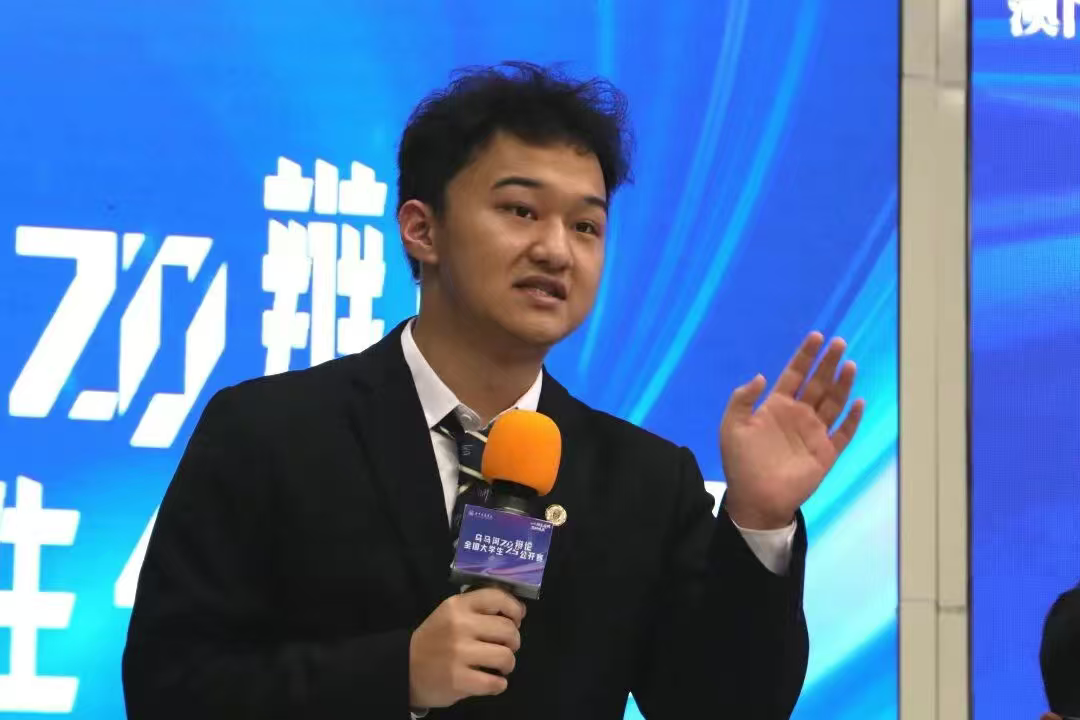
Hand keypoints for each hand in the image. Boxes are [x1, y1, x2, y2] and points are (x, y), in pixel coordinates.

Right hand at [408, 588, 525, 708]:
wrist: (405, 668)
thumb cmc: (435, 639)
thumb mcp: (451, 614)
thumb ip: (478, 608)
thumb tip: (517, 610)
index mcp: (458, 605)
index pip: (497, 597)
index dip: (515, 609)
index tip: (516, 619)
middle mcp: (460, 626)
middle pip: (508, 630)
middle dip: (514, 640)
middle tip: (506, 646)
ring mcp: (459, 654)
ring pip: (505, 657)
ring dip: (508, 664)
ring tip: (498, 666)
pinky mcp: (458, 680)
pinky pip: (495, 683)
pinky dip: (499, 684)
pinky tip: (491, 681)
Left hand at [720, 332, 864, 528]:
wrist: (755, 498)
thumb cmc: (741, 462)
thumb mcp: (732, 426)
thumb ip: (742, 400)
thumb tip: (760, 376)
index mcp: (777, 406)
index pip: (794, 374)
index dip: (805, 356)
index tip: (816, 336)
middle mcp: (799, 415)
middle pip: (818, 383)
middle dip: (827, 363)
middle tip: (838, 342)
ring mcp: (815, 433)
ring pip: (833, 403)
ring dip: (842, 384)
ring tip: (849, 364)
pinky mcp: (827, 452)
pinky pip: (843, 433)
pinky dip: (852, 418)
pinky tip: (858, 402)